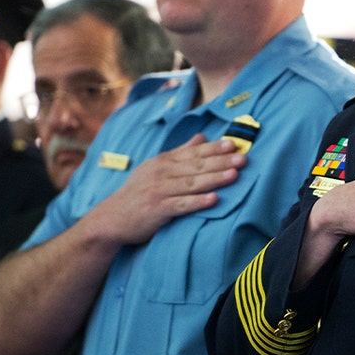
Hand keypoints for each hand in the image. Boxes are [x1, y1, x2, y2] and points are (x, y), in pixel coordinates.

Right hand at [85, 133, 244, 246]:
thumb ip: (180, 153)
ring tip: (235, 175)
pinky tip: (214, 199)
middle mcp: (162, 173)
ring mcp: (159, 191)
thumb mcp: (156, 168)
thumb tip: (202, 136)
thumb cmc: (139, 192)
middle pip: (196, 166)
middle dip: (221, 161)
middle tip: (243, 158)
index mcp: (164, 161)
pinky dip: (198, 202)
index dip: (214, 148)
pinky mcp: (157, 209)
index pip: (194, 152)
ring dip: (214, 178)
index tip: (234, 144)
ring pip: (192, 183)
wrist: (112, 218)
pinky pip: (181, 205)